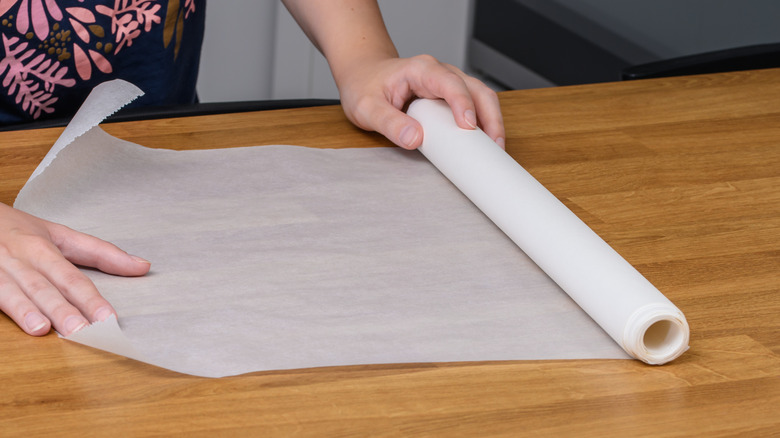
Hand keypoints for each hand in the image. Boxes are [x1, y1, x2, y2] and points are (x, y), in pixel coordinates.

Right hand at [0, 203, 150, 335]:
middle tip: (82, 331)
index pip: (72, 278)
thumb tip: (144, 267)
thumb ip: (100, 253)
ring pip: (13, 291)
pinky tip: (14, 323)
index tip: (109, 318)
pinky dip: (3, 309)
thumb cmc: (17, 229)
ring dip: (28, 311)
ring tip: (43, 329)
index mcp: (43, 249)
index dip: (91, 299)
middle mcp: (20, 259)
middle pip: (44, 286)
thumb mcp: (60, 235)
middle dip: (63, 309)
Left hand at [280, 0, 504, 149]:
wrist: (363, 74)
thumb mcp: (367, 108)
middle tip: (494, 145)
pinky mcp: (450, 96)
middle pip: (476, 89)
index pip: (450, 83)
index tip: (469, 126)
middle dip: (490, 116)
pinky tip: (484, 142)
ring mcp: (448, 83)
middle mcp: (440, 72)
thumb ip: (389, 123)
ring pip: (481, 96)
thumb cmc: (364, 87)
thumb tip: (415, 139)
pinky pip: (474, 105)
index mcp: (421, 70)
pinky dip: (483, 122)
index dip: (463, 103)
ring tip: (496, 148)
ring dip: (492, 120)